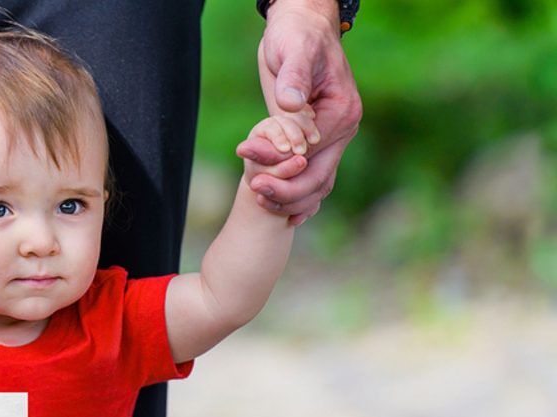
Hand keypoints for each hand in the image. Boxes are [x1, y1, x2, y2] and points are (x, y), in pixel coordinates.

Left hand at [237, 0, 361, 224]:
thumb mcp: (293, 51)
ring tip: (260, 202)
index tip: (253, 178)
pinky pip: (315, 176)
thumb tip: (289, 104)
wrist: (301, 26)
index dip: (281, 170)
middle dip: (286, 192)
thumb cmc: (296, 36)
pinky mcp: (320, 140)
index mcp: (341, 112)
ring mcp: (334, 137)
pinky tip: (279, 209)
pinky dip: (299, 195)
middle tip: (254, 193)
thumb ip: (294, 79)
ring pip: (318, 182)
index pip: (311, 156)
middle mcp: (344, 129)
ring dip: (291, 199)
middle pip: (318, 176)